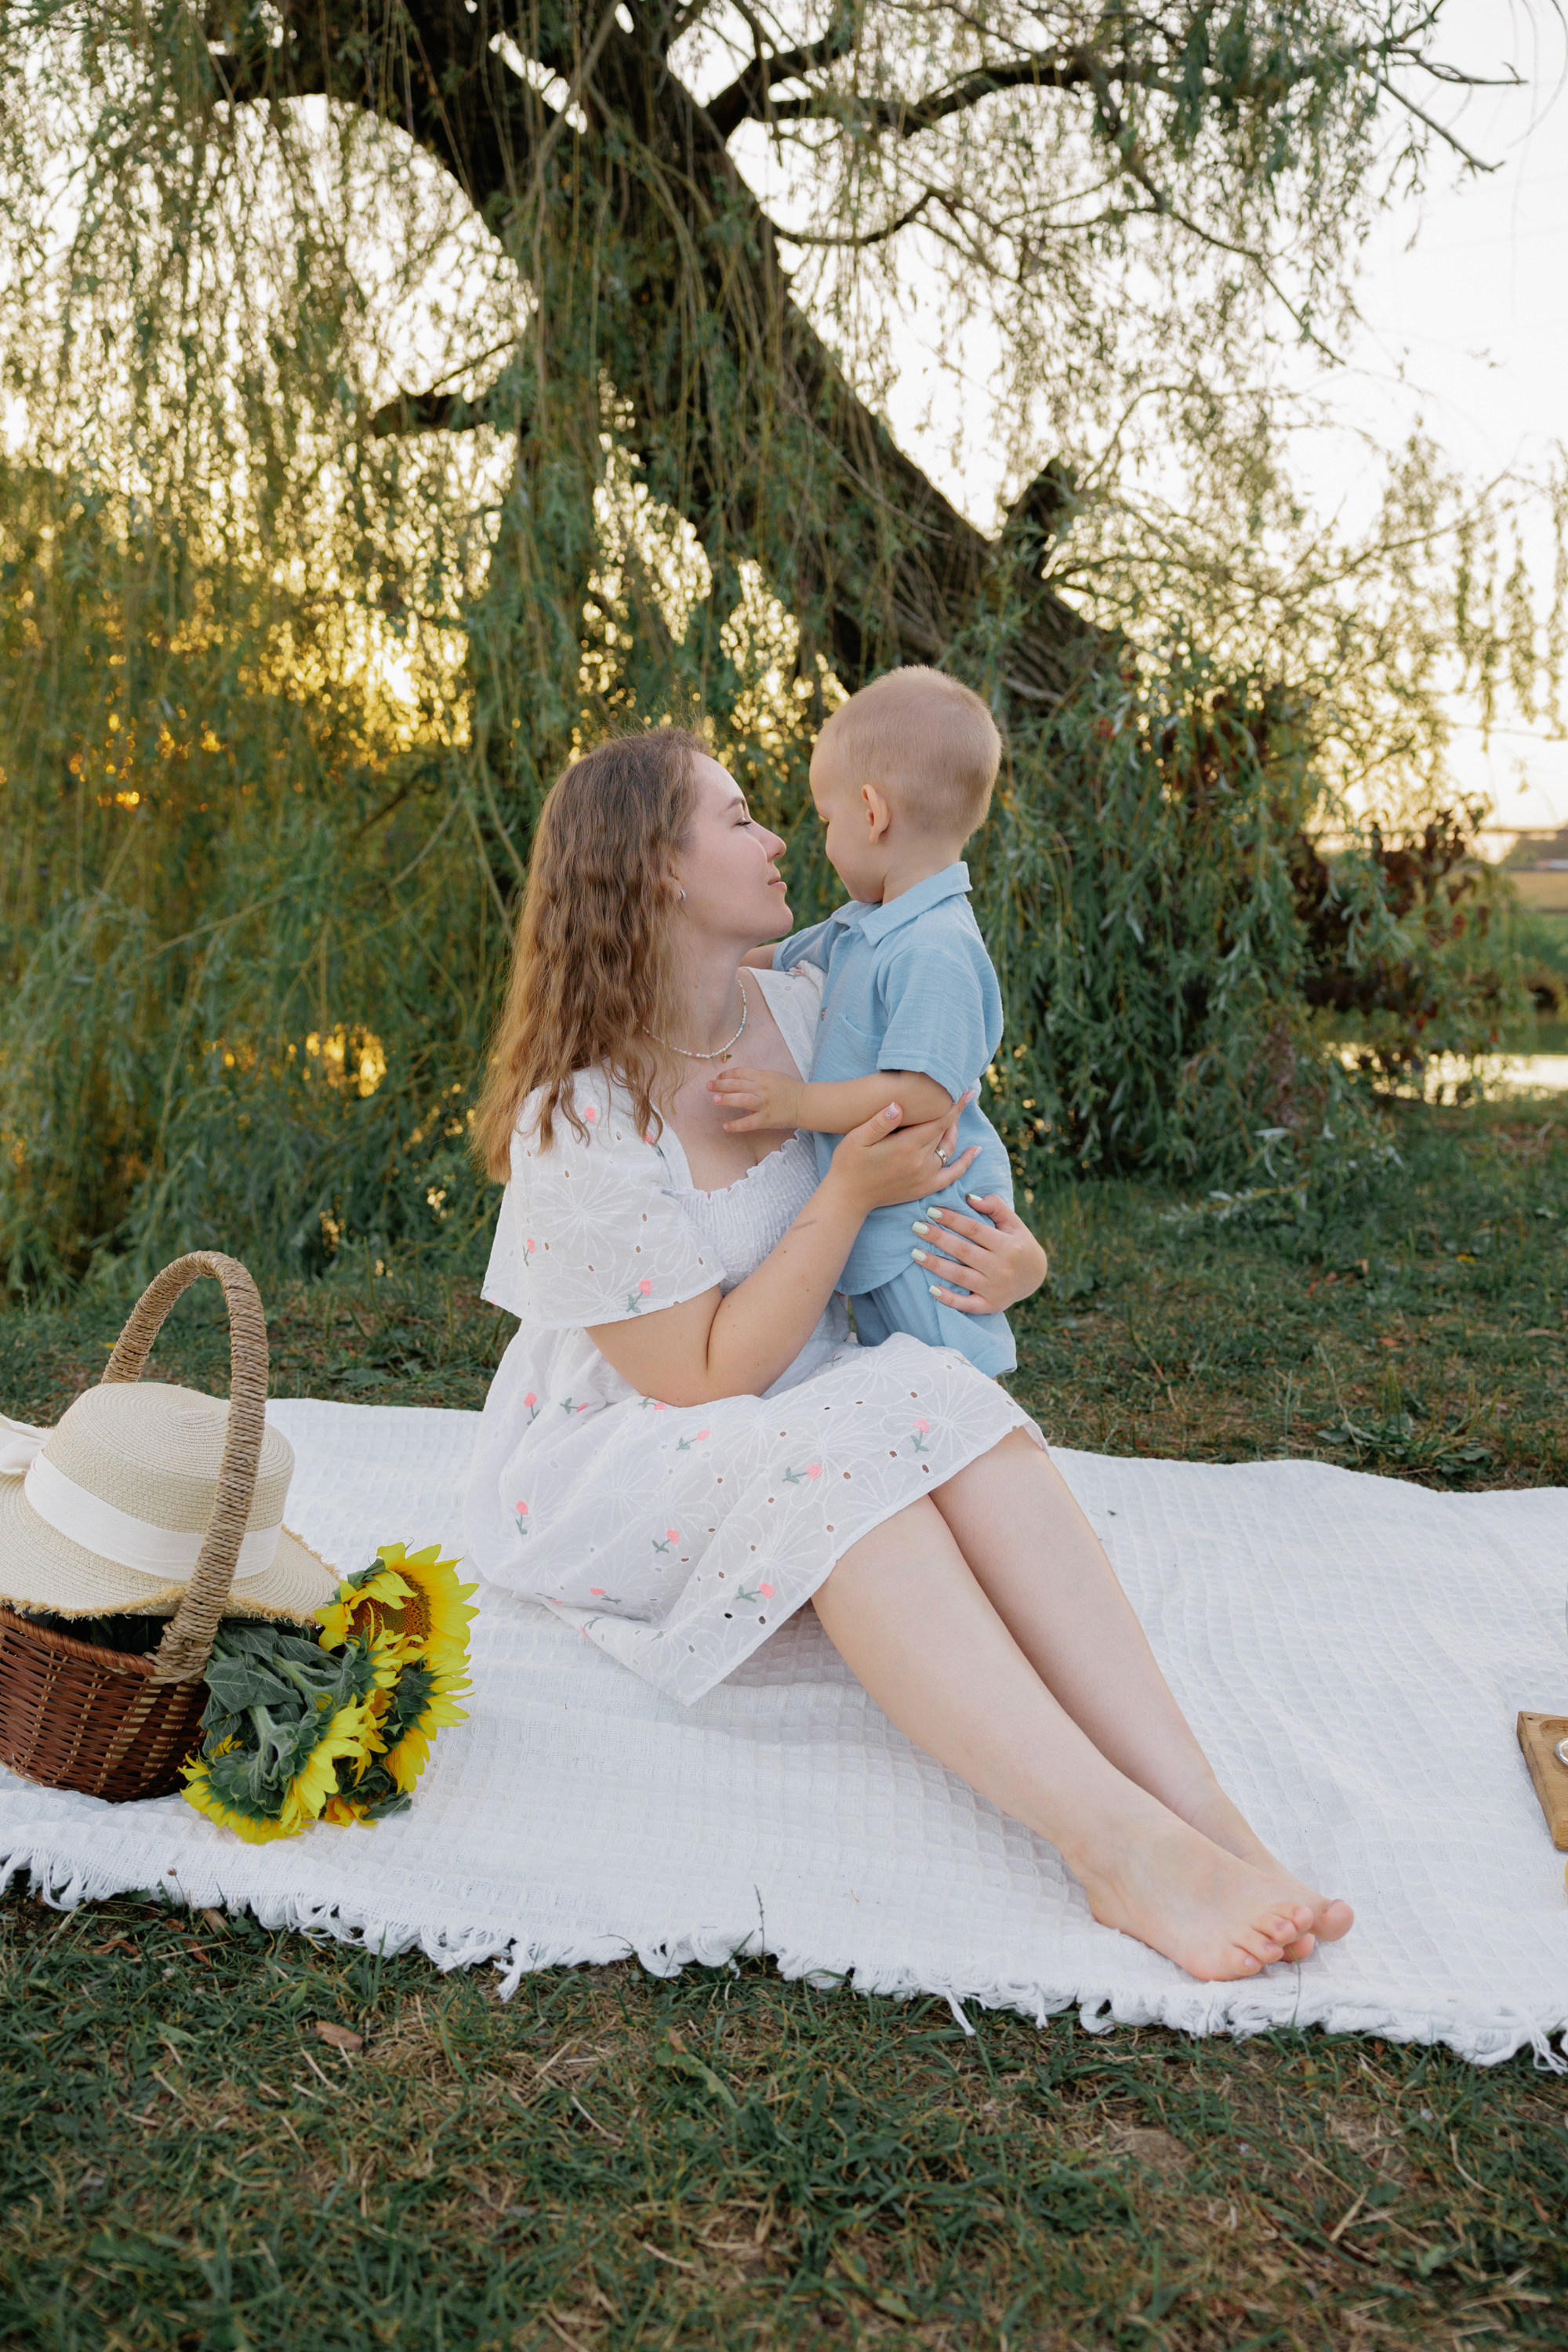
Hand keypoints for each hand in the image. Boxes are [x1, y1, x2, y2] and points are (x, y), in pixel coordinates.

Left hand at [707, 1064, 803, 1132]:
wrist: (806, 1103)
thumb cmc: (789, 1090)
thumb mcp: (773, 1077)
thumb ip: (757, 1079)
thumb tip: (738, 1084)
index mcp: (763, 1076)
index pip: (740, 1072)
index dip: (727, 1074)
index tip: (718, 1077)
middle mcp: (762, 1088)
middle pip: (738, 1084)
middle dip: (721, 1084)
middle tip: (709, 1086)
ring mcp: (765, 1104)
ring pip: (742, 1099)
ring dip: (727, 1099)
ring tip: (714, 1100)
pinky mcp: (767, 1119)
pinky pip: (749, 1122)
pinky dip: (737, 1125)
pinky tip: (726, 1126)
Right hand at [825, 1097, 979, 1215]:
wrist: (848, 1197)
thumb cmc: (848, 1164)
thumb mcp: (856, 1138)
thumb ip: (879, 1121)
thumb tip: (899, 1105)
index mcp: (907, 1146)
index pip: (939, 1121)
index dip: (954, 1107)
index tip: (967, 1092)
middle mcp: (921, 1162)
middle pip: (945, 1133)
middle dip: (952, 1116)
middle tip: (954, 1099)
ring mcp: (925, 1177)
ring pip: (949, 1149)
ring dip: (955, 1133)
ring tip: (955, 1118)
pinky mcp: (924, 1188)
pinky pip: (952, 1175)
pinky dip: (965, 1162)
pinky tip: (974, 1151)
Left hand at [910, 1194, 1048, 1314]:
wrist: (1035, 1277)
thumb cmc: (1018, 1244)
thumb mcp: (1013, 1223)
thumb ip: (995, 1206)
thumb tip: (969, 1198)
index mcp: (1008, 1245)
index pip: (974, 1229)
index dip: (952, 1219)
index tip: (931, 1210)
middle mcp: (1001, 1268)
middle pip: (963, 1251)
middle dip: (938, 1238)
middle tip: (916, 1227)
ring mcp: (995, 1289)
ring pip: (960, 1276)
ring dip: (935, 1265)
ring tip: (915, 1253)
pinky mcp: (990, 1306)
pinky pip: (967, 1304)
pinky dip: (949, 1299)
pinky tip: (932, 1289)